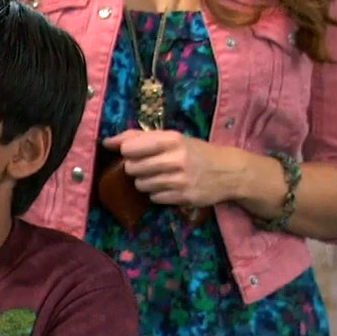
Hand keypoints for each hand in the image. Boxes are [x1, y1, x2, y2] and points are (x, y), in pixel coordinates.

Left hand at [104, 129, 244, 206]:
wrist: (230, 172)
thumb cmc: (196, 151)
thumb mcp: (172, 138)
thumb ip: (139, 137)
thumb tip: (107, 142)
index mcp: (172, 140)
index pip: (130, 148)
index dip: (126, 152)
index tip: (133, 152)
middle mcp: (176, 159)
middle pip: (132, 168)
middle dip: (135, 168)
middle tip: (148, 166)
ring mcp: (180, 180)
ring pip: (141, 185)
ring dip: (145, 182)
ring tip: (160, 176)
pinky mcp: (183, 197)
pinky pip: (154, 198)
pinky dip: (157, 194)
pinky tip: (169, 187)